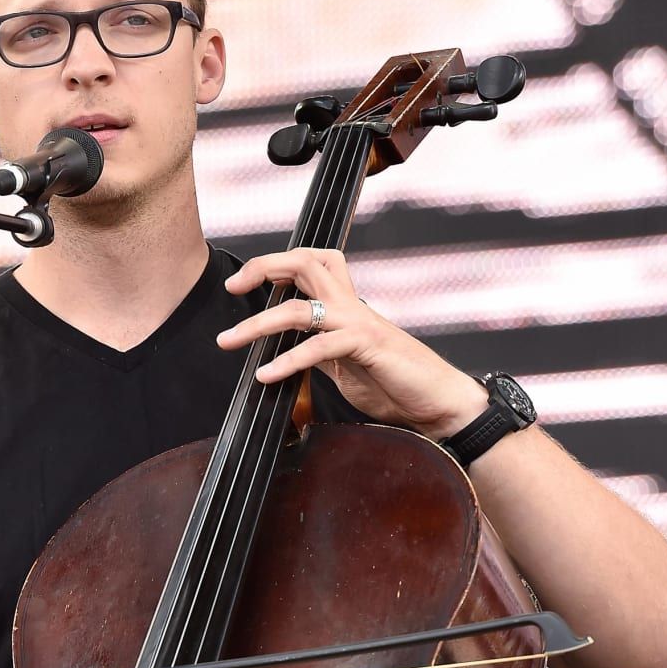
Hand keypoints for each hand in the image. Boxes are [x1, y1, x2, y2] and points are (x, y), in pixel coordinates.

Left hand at [217, 248, 487, 437]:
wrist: (438, 404)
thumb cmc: (396, 384)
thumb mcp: (344, 365)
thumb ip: (318, 351)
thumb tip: (287, 351)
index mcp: (346, 306)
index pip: (311, 263)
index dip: (275, 264)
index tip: (242, 282)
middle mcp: (351, 306)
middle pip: (306, 263)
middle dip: (263, 267)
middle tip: (232, 287)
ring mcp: (359, 323)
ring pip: (300, 307)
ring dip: (258, 323)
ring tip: (228, 340)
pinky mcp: (367, 347)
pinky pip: (319, 347)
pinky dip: (287, 361)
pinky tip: (265, 374)